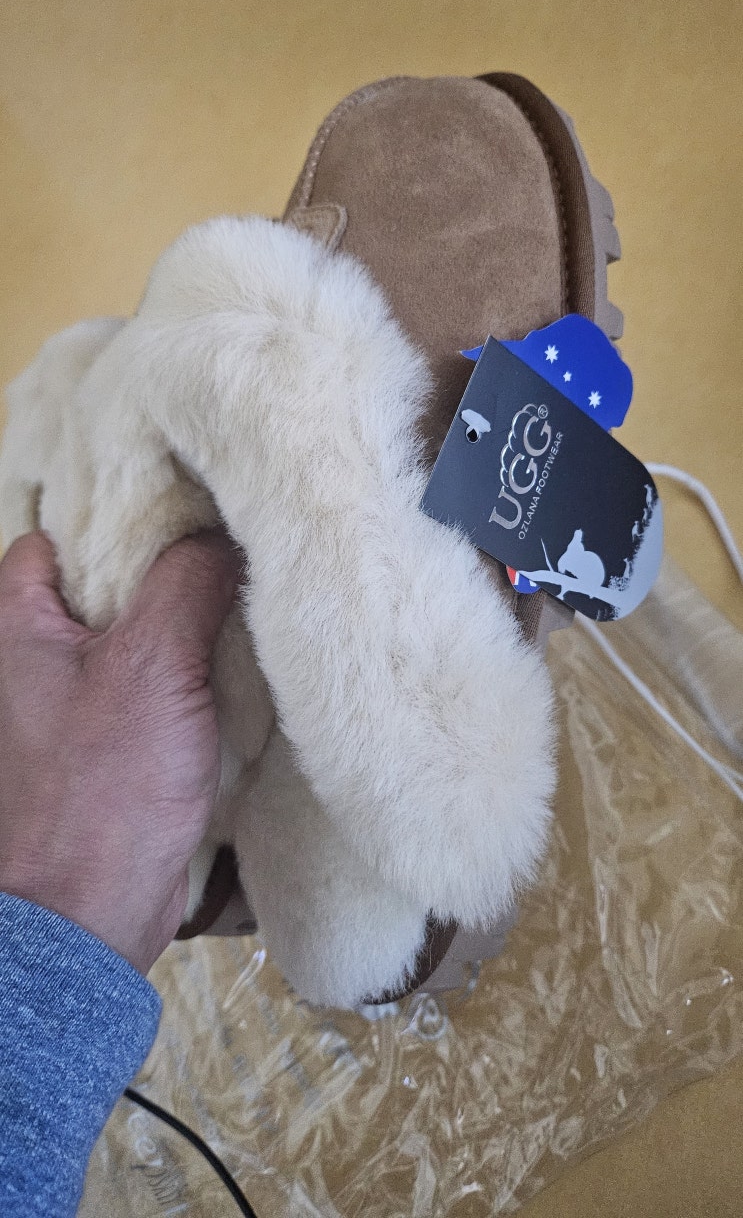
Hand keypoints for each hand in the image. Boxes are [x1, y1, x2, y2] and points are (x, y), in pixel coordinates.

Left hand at [0, 529, 241, 973]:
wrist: (88, 915)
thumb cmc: (101, 792)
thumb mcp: (153, 664)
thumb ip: (188, 581)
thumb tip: (225, 534)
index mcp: (19, 623)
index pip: (61, 532)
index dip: (122, 513)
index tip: (190, 504)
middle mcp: (36, 657)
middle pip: (108, 581)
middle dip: (170, 568)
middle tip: (234, 549)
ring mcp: (72, 703)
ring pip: (138, 633)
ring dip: (188, 624)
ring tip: (247, 602)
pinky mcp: (108, 744)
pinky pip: (154, 684)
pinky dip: (191, 672)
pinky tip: (239, 667)